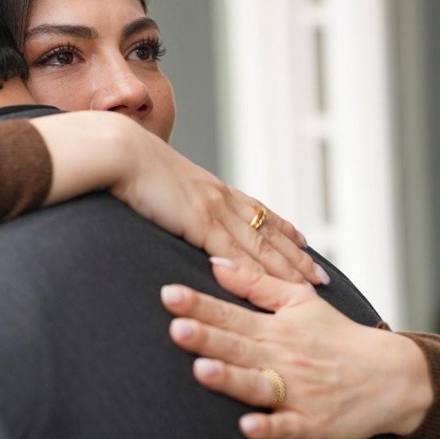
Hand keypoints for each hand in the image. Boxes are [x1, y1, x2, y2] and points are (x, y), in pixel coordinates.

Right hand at [108, 116, 327, 285]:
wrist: (119, 151)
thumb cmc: (129, 164)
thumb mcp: (159, 179)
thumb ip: (172, 196)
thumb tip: (171, 204)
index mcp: (211, 188)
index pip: (257, 211)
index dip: (282, 228)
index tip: (302, 240)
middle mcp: (220, 198)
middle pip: (268, 232)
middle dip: (296, 256)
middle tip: (320, 276)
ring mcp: (213, 210)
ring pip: (260, 246)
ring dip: (286, 269)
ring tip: (309, 287)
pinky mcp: (199, 223)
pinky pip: (233, 253)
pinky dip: (253, 271)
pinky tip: (269, 287)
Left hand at [160, 271, 432, 438]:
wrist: (392, 376)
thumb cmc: (338, 336)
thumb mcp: (300, 301)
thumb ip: (255, 282)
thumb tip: (214, 263)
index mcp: (275, 328)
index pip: (229, 313)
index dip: (198, 305)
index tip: (168, 294)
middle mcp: (283, 358)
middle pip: (237, 348)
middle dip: (207, 338)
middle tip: (176, 328)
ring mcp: (298, 393)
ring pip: (258, 385)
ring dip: (231, 379)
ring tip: (203, 370)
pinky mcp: (313, 424)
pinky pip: (288, 427)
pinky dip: (270, 427)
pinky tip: (248, 426)